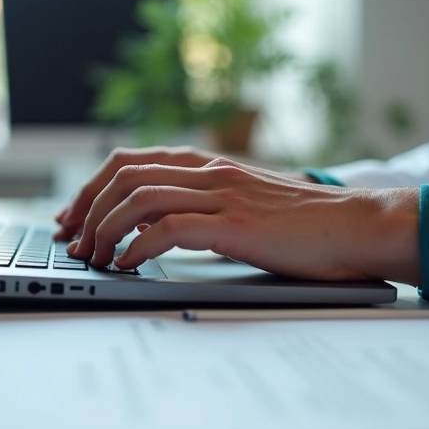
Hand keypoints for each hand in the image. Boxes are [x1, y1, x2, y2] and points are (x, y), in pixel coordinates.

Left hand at [54, 146, 313, 240]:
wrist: (355, 226)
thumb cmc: (303, 225)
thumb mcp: (241, 205)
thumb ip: (199, 207)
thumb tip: (150, 228)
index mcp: (208, 164)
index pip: (129, 161)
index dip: (90, 189)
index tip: (73, 219)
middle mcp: (209, 171)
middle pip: (123, 175)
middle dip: (87, 209)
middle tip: (72, 242)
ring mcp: (222, 195)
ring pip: (138, 198)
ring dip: (104, 229)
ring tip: (94, 257)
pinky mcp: (236, 226)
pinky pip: (168, 229)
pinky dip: (136, 248)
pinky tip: (127, 266)